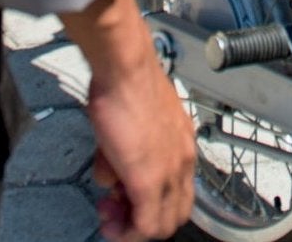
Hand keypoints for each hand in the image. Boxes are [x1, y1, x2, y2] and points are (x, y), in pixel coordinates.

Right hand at [63, 0, 197, 240]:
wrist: (125, 67)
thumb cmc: (128, 82)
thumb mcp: (134, 121)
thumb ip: (129, 149)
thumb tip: (112, 169)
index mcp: (183, 145)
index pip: (178, 194)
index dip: (151, 205)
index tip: (127, 202)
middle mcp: (183, 160)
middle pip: (175, 214)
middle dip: (142, 222)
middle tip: (116, 214)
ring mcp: (169, 171)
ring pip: (162, 224)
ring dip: (131, 227)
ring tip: (109, 214)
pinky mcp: (149, 179)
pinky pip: (146, 225)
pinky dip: (127, 231)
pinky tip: (111, 221)